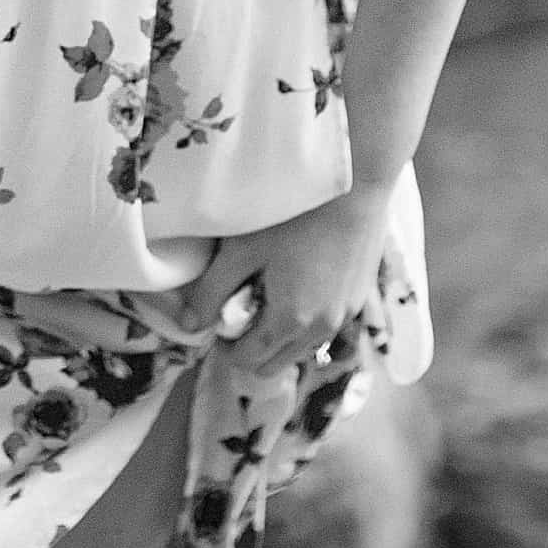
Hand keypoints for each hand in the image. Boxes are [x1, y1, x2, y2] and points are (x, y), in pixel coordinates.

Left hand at [175, 193, 394, 376]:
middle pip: (275, 364)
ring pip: (301, 348)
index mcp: (291, 321)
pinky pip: (323, 327)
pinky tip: (299, 280)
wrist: (358, 184)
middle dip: (251, 347)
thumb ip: (212, 290)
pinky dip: (305, 319)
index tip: (219, 316)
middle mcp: (321, 329)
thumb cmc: (297, 212)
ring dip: (280, 335)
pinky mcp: (358, 299)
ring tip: (270, 289)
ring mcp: (344, 316)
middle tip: (240, 307)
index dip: (225, 345)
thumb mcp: (243, 247)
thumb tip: (189, 325)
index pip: (248, 362)